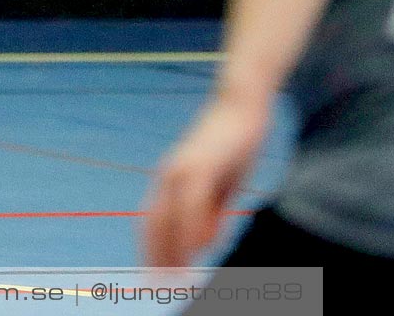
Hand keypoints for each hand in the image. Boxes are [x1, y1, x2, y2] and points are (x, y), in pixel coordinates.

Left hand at [139, 93, 270, 270]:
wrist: (241, 106)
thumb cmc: (234, 146)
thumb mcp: (222, 187)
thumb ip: (211, 213)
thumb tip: (202, 244)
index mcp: (171, 182)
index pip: (153, 224)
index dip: (152, 253)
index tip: (153, 280)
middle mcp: (169, 176)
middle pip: (154, 224)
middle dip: (155, 258)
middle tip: (157, 288)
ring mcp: (182, 168)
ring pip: (169, 215)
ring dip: (172, 249)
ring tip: (176, 277)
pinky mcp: (200, 163)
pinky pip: (191, 200)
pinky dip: (191, 225)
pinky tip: (198, 247)